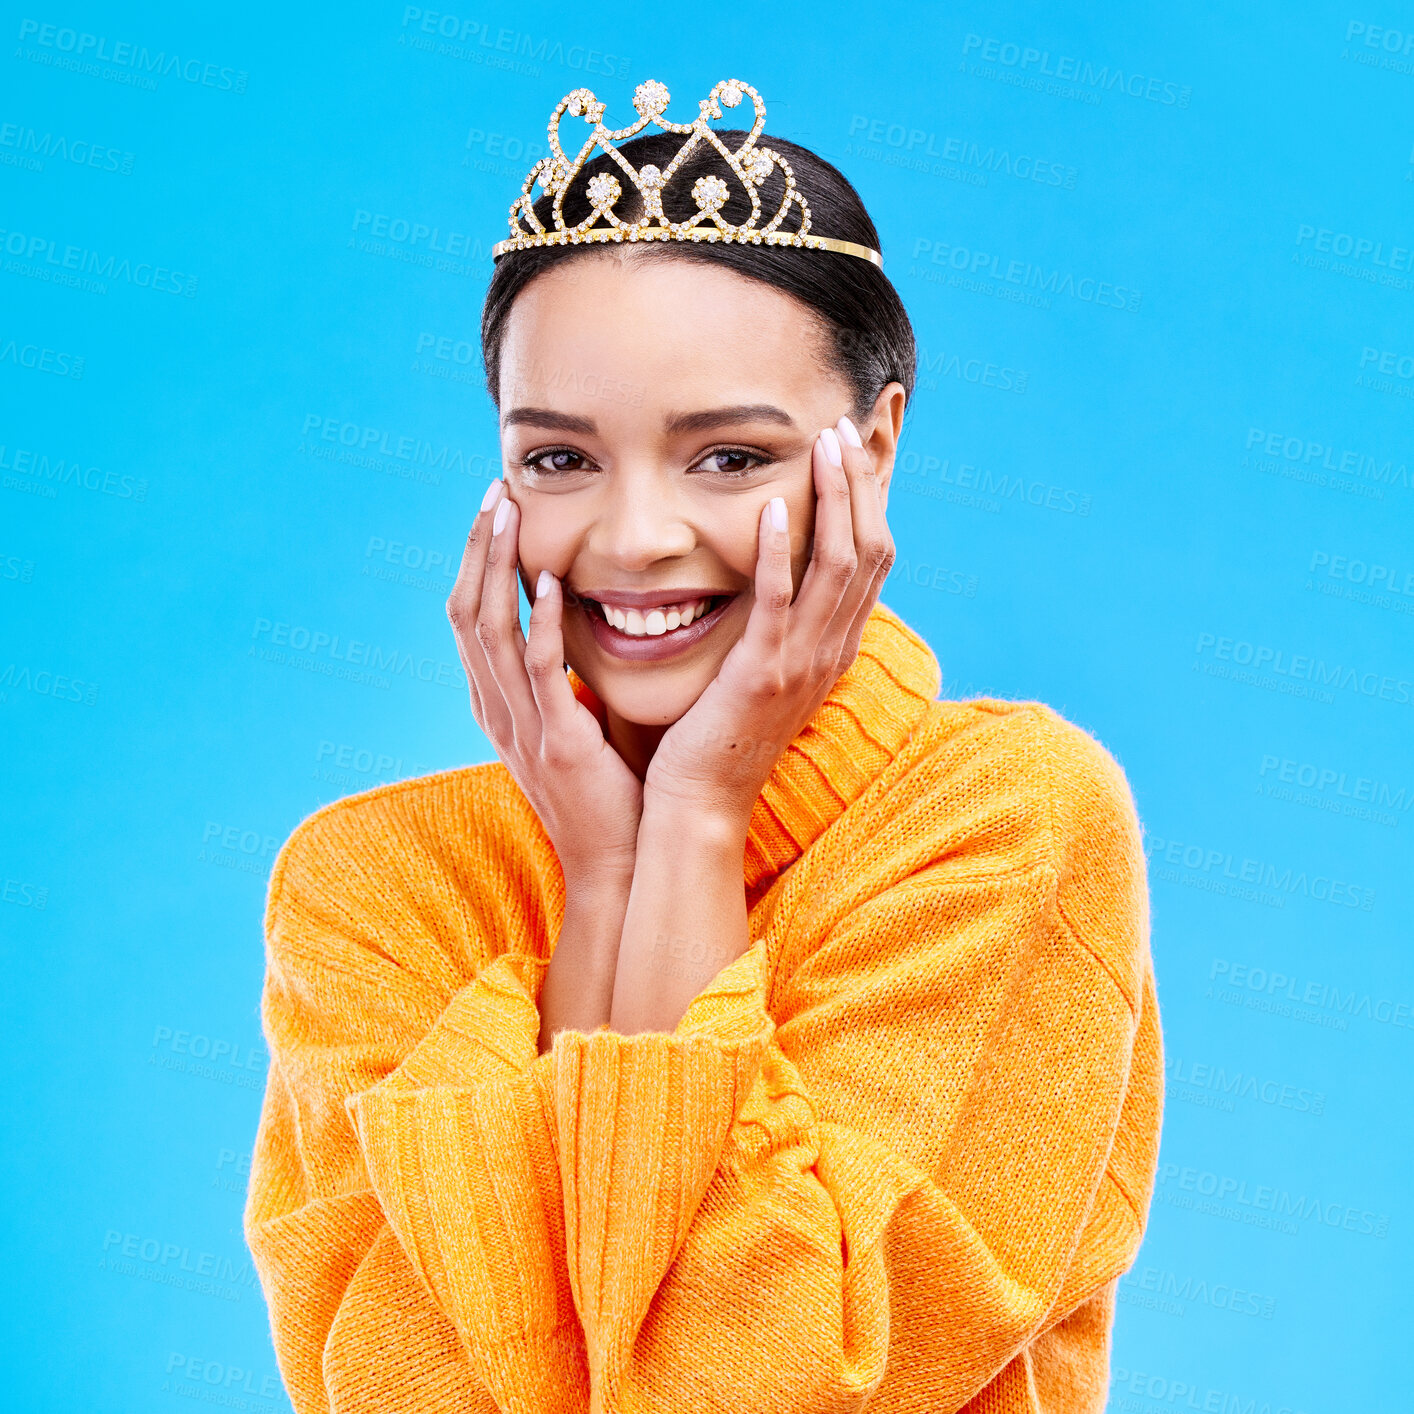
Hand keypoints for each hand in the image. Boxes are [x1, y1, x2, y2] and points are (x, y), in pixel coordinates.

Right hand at [447, 480, 643, 886]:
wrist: (616, 862)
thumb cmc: (605, 791)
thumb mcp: (570, 725)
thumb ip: (562, 678)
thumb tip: (576, 625)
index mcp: (496, 704)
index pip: (469, 617)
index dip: (474, 561)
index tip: (493, 510)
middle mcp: (497, 710)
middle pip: (467, 612)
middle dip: (477, 548)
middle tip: (494, 492)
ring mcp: (522, 727)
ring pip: (492, 632)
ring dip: (498, 568)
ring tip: (509, 514)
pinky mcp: (559, 743)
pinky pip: (542, 673)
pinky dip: (543, 624)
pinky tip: (555, 583)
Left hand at [642, 416, 894, 825]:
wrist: (702, 802)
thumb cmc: (718, 735)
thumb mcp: (764, 672)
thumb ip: (777, 626)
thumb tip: (774, 578)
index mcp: (833, 648)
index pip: (872, 561)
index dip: (868, 501)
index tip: (849, 451)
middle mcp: (831, 651)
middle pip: (870, 551)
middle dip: (859, 484)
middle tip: (842, 429)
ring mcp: (802, 663)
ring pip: (839, 567)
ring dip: (834, 500)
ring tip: (823, 446)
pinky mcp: (763, 674)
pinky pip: (780, 604)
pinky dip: (780, 554)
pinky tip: (771, 511)